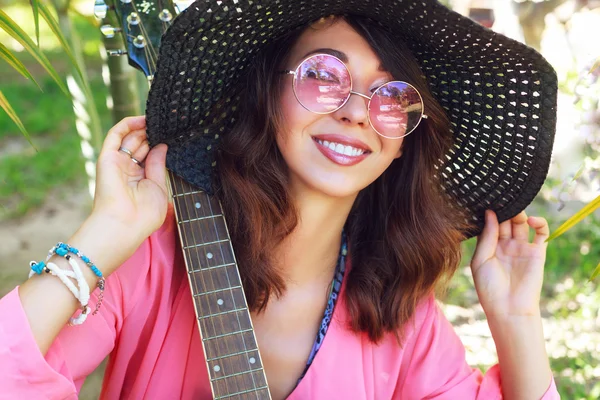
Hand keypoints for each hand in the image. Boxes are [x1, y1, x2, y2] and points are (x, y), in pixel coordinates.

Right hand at [91, 116, 168, 245]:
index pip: (150, 156)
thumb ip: (158, 165)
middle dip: (153, 133)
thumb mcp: (158, 188)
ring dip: (143, 127)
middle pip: (141, 145)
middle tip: (169, 122)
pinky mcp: (107, 157)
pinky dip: (127, 124)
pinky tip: (143, 119)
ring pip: (130, 138)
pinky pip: (115, 135)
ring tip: (160, 118)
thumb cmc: (143, 214)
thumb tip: (161, 145)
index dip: (160, 144)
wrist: (124, 224)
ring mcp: (117, 163)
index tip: (174, 134)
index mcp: (140, 180)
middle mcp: (127, 170)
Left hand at [470, 210, 548, 319]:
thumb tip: (490, 213)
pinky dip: (539, 222)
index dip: (488, 213)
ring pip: (521, 223)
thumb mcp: (481, 260)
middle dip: (503, 210)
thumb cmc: (489, 287)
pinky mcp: (537, 252)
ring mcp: (521, 247)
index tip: (485, 200)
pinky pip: (541, 233)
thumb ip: (487, 236)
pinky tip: (530, 220)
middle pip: (505, 220)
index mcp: (489, 246)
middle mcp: (505, 245)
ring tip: (514, 209)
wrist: (508, 308)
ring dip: (518, 213)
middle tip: (500, 199)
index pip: (489, 224)